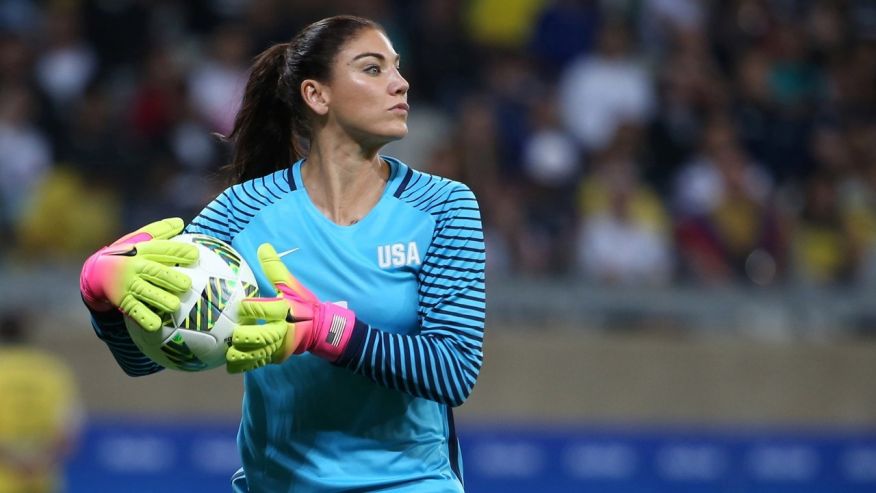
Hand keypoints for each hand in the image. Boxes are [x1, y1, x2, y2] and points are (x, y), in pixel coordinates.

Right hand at [79, 218, 197, 330]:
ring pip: (145, 292)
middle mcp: (135, 266)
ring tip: (174, 306)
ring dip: (160, 299)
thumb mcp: (138, 240)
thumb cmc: (126, 254)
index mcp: (142, 250)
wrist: (94, 272)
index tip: (195, 254)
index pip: (162, 249)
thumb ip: (159, 231)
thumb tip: (181, 222)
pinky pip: (134, 310)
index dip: (178, 251)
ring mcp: (127, 284)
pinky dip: (144, 318)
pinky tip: (156, 325)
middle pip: (154, 271)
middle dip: (170, 278)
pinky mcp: (122, 300)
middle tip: (186, 284)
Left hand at [225, 243, 356, 372]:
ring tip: (228, 352)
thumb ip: (275, 268)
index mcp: (286, 310)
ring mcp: (279, 347)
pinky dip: (244, 365)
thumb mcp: (291, 285)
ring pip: (259, 354)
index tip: (242, 306)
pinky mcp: (276, 357)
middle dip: (247, 336)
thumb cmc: (303, 305)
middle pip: (263, 336)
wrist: (320, 329)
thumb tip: (263, 246)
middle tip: (234, 333)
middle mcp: (283, 330)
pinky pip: (258, 363)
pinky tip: (231, 364)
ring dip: (243, 354)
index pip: (270, 309)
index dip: (254, 309)